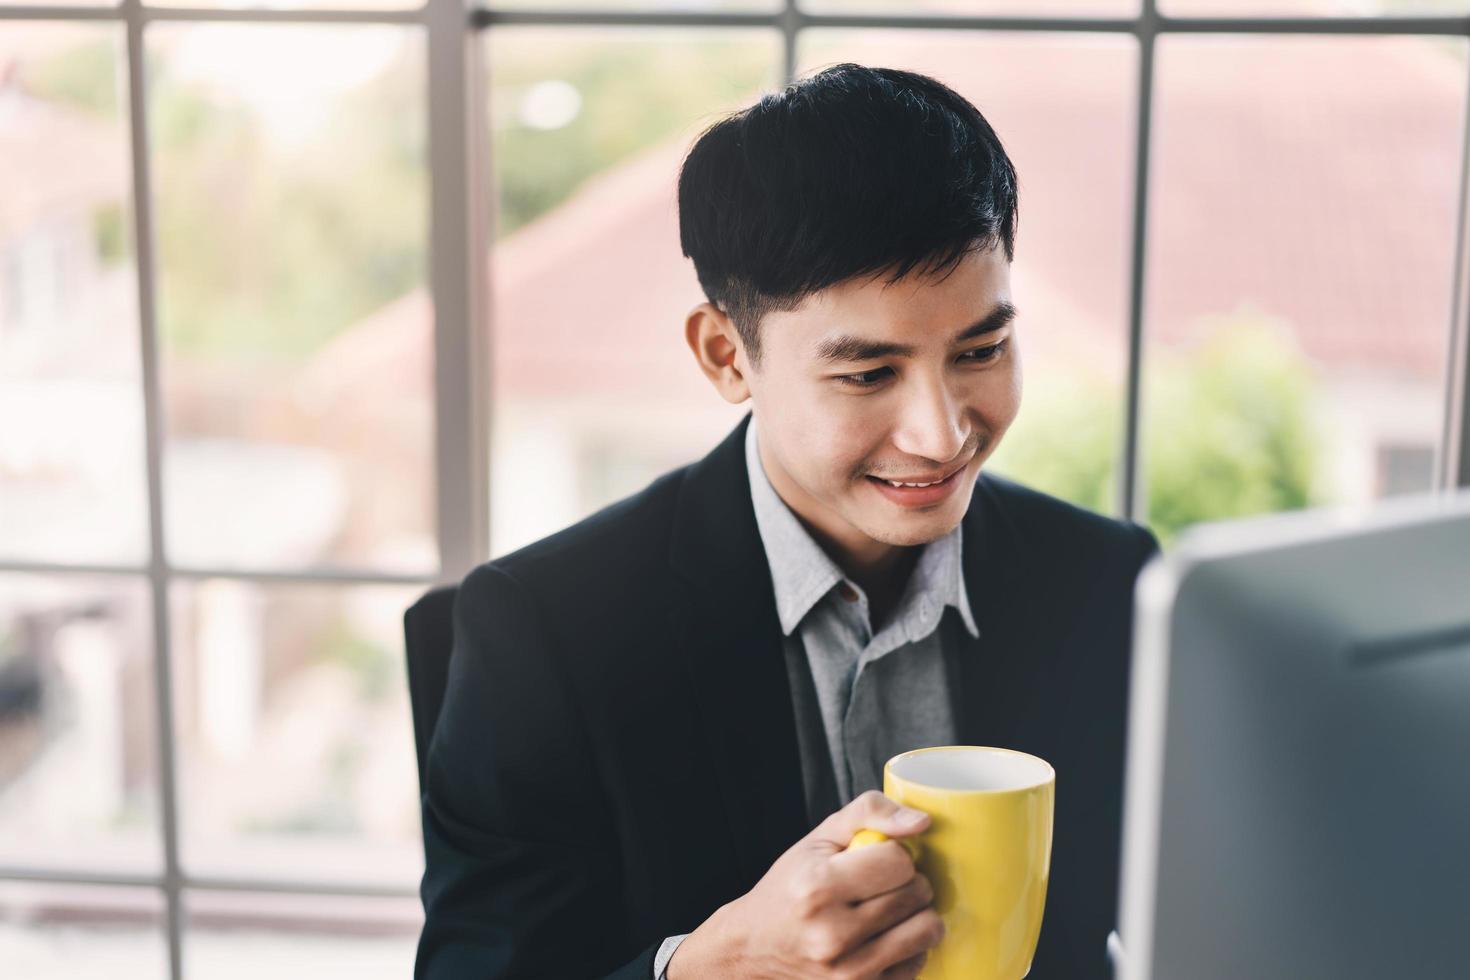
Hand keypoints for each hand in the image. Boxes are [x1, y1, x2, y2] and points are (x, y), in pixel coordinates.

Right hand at [667, 790, 941, 978]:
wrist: (755, 945)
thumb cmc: (790, 887)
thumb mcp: (819, 837)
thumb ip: (869, 812)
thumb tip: (921, 822)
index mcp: (818, 887)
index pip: (898, 861)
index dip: (893, 854)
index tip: (876, 859)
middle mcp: (833, 934)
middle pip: (916, 893)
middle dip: (907, 881)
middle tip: (881, 884)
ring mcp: (849, 971)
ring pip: (927, 928)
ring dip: (915, 913)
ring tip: (887, 908)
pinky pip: (918, 961)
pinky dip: (908, 946)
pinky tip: (882, 937)